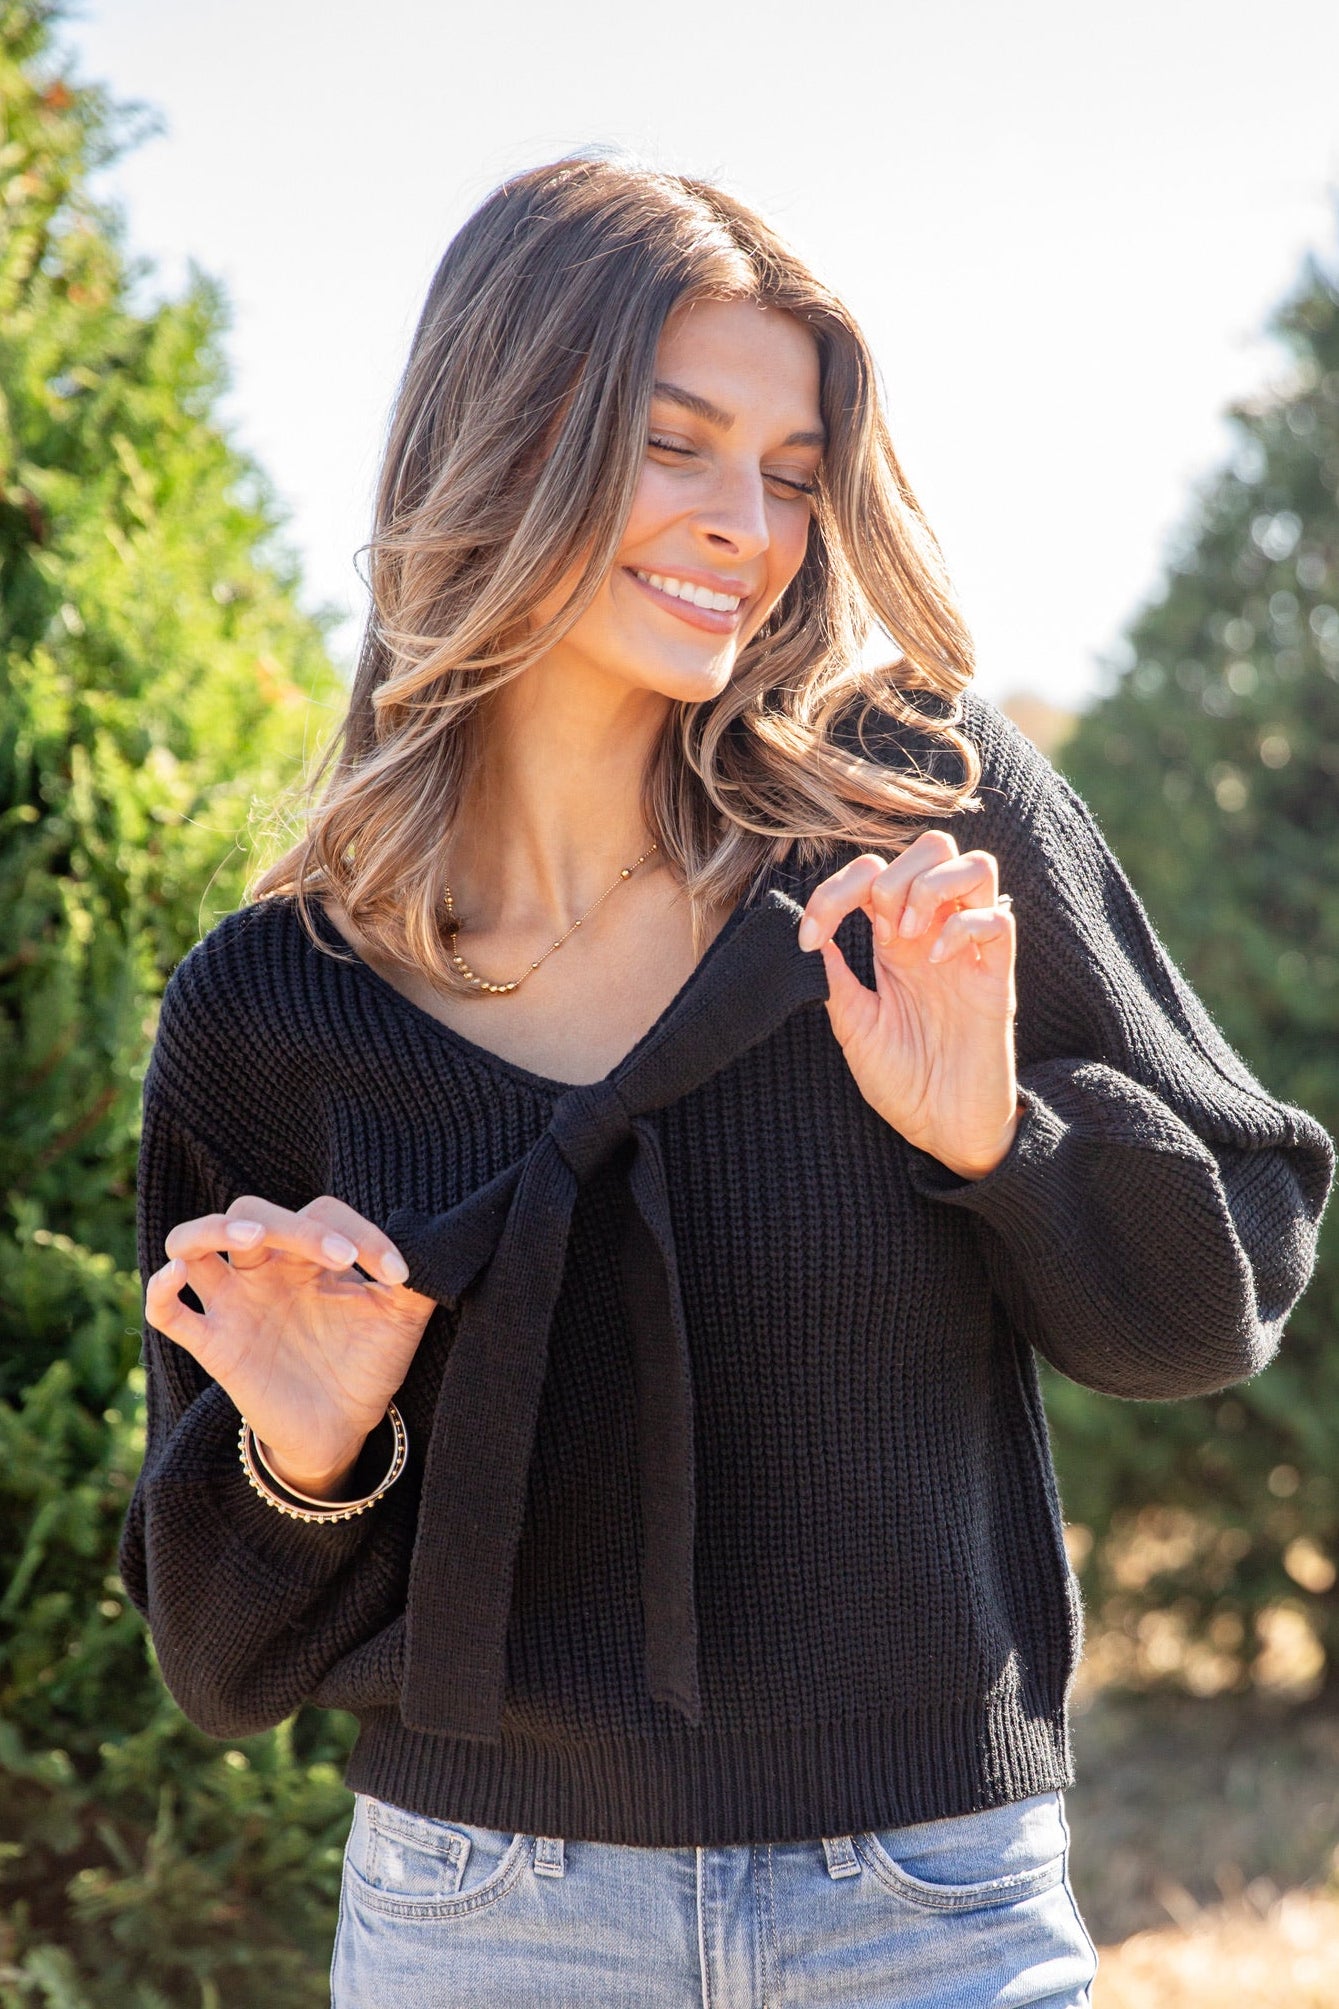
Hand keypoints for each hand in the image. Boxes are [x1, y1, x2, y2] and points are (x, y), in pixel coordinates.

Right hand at [147, 1195, 435, 1498]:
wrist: (342, 1430)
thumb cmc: (368, 1365)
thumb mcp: (400, 1320)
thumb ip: (414, 1281)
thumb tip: (430, 1247)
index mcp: (309, 1255)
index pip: (319, 1211)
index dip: (357, 1230)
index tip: (398, 1275)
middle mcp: (266, 1269)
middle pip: (253, 1211)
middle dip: (294, 1225)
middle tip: (340, 1257)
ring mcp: (234, 1303)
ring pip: (193, 1242)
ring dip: (213, 1229)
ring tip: (252, 1236)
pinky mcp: (214, 1345)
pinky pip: (167, 1311)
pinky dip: (161, 1290)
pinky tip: (175, 1278)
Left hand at [797, 831, 1020, 1179]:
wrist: (945, 1132)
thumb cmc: (904, 1083)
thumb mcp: (853, 1025)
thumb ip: (834, 977)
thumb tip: (803, 932)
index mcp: (897, 942)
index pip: (875, 872)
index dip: (835, 888)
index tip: (809, 936)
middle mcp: (936, 935)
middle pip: (934, 847)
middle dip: (894, 874)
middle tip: (878, 930)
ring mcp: (970, 953)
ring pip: (976, 865)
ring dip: (931, 888)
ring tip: (908, 937)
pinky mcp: (998, 979)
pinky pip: (999, 917)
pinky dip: (963, 925)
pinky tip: (937, 961)